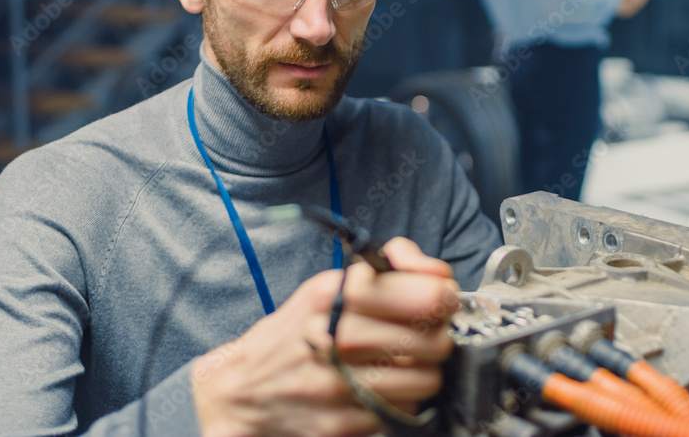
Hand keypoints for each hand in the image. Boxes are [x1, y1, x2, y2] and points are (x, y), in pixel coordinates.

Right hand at [191, 237, 458, 435]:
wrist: (244, 389)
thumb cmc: (298, 331)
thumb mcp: (332, 284)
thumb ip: (391, 267)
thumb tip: (439, 274)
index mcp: (333, 294)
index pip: (425, 297)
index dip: (444, 298)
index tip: (441, 300)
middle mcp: (332, 338)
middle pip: (434, 341)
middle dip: (436, 337)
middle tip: (422, 335)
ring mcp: (336, 386)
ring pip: (427, 380)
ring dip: (423, 372)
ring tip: (403, 364)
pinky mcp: (342, 425)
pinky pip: (405, 411)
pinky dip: (401, 400)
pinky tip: (381, 388)